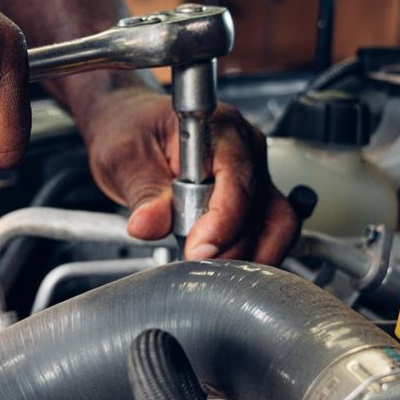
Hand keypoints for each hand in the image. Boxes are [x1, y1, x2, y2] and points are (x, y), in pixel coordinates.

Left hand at [75, 82, 299, 263]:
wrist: (128, 128)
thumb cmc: (130, 129)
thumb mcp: (124, 156)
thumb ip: (143, 193)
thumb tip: (149, 225)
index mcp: (219, 127)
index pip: (237, 180)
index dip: (222, 222)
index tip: (197, 252)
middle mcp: (246, 148)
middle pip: (261, 208)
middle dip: (230, 247)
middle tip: (194, 267)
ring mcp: (255, 173)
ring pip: (276, 225)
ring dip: (247, 257)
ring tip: (208, 272)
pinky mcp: (254, 198)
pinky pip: (270, 232)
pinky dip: (251, 256)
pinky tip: (224, 268)